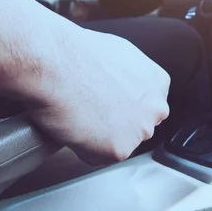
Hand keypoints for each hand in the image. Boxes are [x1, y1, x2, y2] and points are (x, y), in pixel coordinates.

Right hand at [25, 27, 169, 164]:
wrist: (55, 64)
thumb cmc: (76, 53)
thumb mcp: (116, 53)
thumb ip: (129, 75)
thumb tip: (119, 83)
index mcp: (157, 82)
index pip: (145, 105)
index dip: (121, 105)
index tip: (106, 102)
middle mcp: (154, 108)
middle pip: (135, 126)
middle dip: (115, 123)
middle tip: (89, 109)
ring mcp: (139, 130)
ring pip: (118, 144)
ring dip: (99, 136)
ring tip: (78, 115)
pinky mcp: (119, 149)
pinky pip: (97, 157)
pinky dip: (82, 148)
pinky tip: (73, 126)